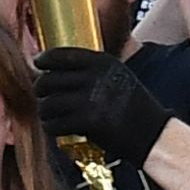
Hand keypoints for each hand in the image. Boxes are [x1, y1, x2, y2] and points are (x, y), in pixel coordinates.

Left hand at [30, 46, 169, 167]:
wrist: (152, 134)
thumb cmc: (135, 107)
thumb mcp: (119, 76)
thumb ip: (95, 71)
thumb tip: (63, 70)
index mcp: (102, 62)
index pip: (62, 55)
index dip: (45, 60)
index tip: (38, 64)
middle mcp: (95, 77)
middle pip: (51, 80)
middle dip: (40, 89)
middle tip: (41, 96)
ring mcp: (90, 99)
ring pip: (50, 103)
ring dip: (44, 111)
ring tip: (46, 115)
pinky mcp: (88, 121)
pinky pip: (56, 123)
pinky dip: (51, 127)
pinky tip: (53, 128)